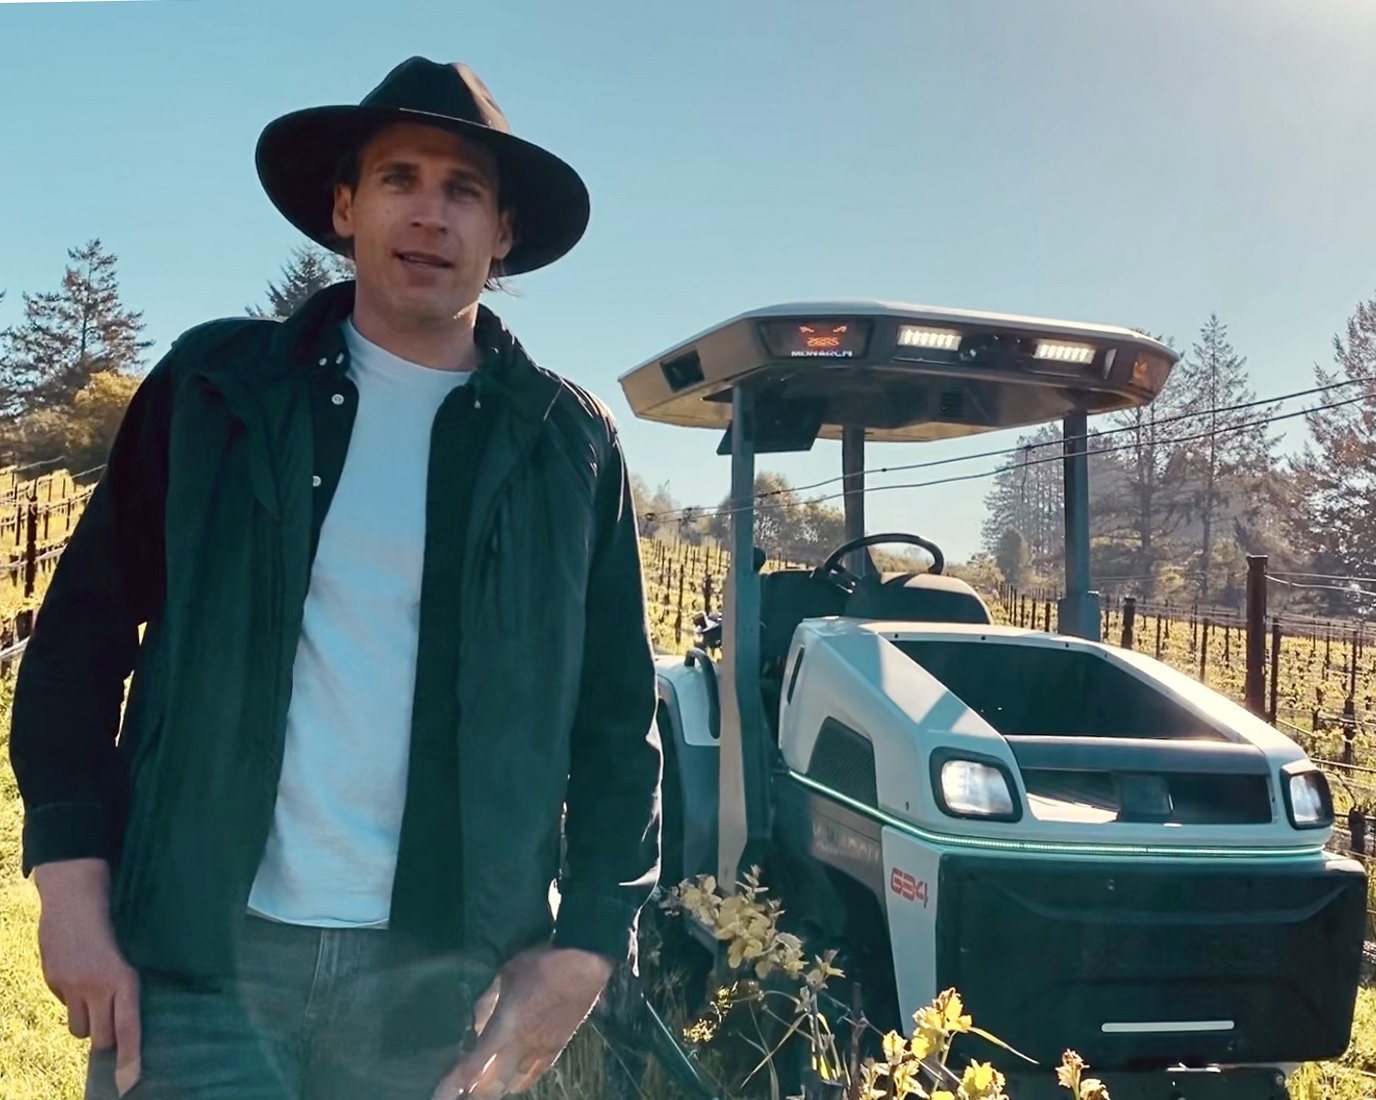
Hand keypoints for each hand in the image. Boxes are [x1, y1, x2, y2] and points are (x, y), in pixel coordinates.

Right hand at [34, 859, 141, 1096]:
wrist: (76, 902)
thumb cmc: (112, 929)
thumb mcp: (126, 959)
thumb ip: (124, 989)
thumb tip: (122, 1023)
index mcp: (125, 980)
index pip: (129, 1028)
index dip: (129, 1058)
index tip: (130, 1083)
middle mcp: (99, 987)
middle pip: (102, 1038)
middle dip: (106, 1040)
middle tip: (111, 1023)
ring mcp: (73, 986)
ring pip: (80, 1029)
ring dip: (87, 1021)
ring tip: (93, 998)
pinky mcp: (54, 982)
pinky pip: (65, 1006)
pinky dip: (72, 1001)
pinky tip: (77, 978)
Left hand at [430, 944, 614, 1098]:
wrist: (584, 965)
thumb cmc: (541, 964)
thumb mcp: (504, 976)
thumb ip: (486, 1003)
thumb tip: (474, 1024)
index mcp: (505, 1030)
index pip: (472, 1068)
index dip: (452, 1085)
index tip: (439, 1096)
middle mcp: (521, 1049)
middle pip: (490, 1087)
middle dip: (472, 1092)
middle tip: (458, 1087)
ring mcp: (540, 1052)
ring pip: (512, 1086)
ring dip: (494, 1088)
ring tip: (482, 1081)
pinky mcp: (556, 1049)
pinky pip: (532, 1077)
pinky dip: (516, 1082)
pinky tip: (511, 1076)